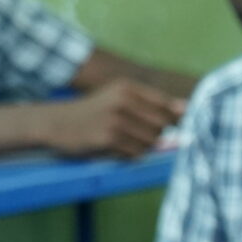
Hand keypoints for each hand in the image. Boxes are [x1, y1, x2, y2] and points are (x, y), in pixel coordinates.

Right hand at [38, 80, 183, 158]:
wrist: (56, 122)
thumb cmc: (93, 112)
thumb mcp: (118, 96)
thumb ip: (150, 102)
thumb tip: (186, 109)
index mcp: (128, 87)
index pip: (166, 105)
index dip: (175, 119)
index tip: (174, 126)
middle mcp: (123, 100)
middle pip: (162, 125)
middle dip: (156, 134)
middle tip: (137, 134)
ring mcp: (116, 120)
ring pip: (151, 142)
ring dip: (143, 146)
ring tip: (124, 141)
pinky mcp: (108, 139)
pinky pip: (136, 153)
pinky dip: (131, 155)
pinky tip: (116, 148)